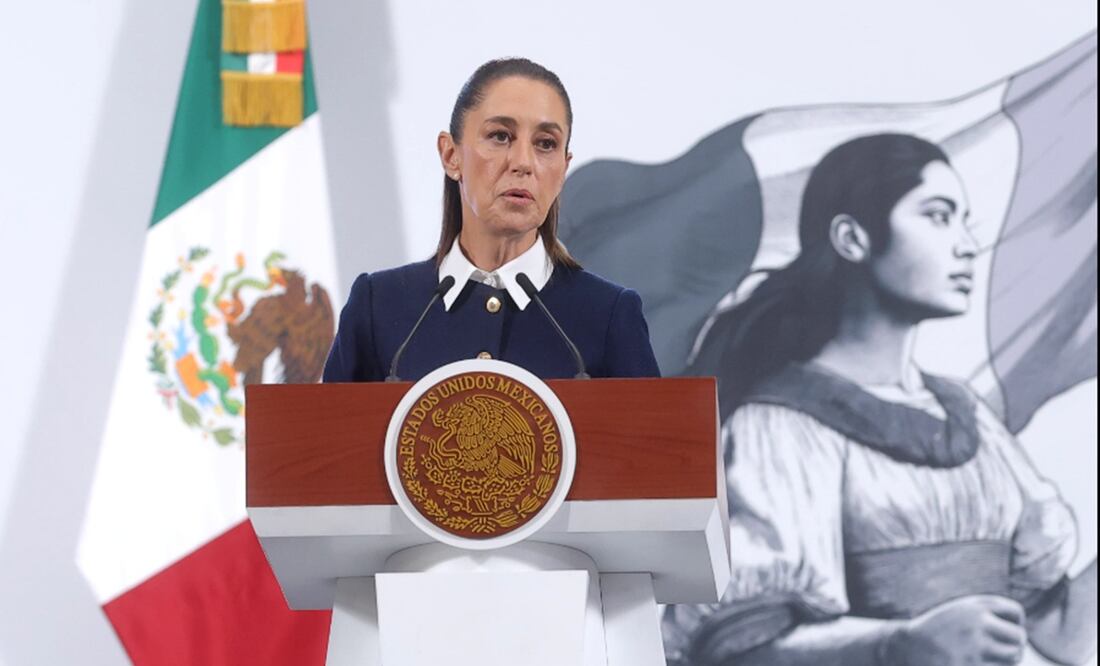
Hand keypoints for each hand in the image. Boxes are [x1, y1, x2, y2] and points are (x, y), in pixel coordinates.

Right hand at [882, 595, 1026, 664]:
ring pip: (1013, 657)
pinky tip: (976, 661)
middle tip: (1000, 652)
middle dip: (1014, 646)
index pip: (1015, 612)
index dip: (1014, 624)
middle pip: (1019, 636)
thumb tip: (1023, 636)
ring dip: (1006, 660)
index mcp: (974, 606)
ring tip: (989, 658)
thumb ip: (987, 614)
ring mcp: (974, 646)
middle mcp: (976, 623)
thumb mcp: (960, 612)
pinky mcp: (969, 665)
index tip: (1002, 633)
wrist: (907, 647)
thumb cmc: (938, 631)